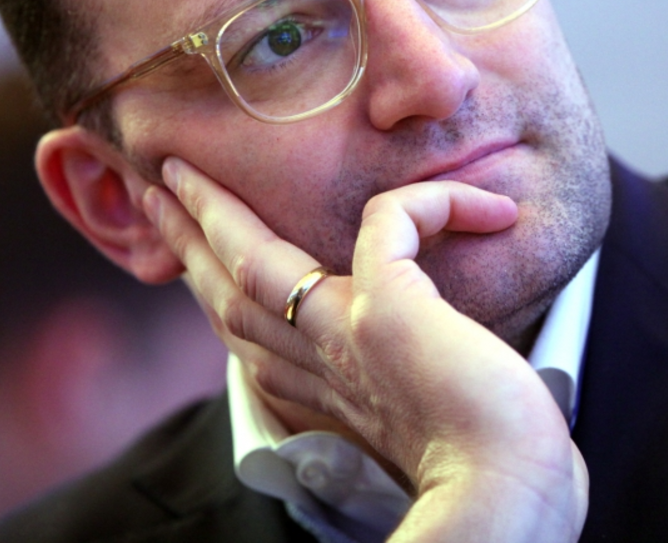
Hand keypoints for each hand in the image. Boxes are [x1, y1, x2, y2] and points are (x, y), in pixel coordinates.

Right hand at [144, 157, 587, 542]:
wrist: (513, 498)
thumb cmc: (497, 469)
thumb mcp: (437, 421)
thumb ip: (418, 385)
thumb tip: (438, 355)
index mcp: (336, 396)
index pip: (260, 339)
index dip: (222, 295)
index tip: (196, 260)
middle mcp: (328, 370)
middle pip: (232, 299)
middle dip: (189, 247)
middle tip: (154, 193)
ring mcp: (347, 339)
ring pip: (255, 263)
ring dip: (213, 214)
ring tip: (183, 171)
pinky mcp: (384, 312)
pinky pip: (390, 220)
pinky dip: (429, 200)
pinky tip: (479, 199)